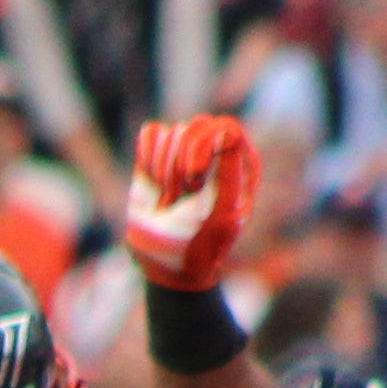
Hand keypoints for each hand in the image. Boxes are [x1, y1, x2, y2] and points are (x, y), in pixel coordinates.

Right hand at [124, 113, 259, 296]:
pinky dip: (146, 157)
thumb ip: (228, 174)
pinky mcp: (159, 154)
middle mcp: (215, 151)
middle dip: (180, 165)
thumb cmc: (198, 244)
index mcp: (240, 162)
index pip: (224, 128)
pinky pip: (151, 134)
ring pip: (172, 133)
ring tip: (168, 201)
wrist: (164, 261)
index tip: (193, 178)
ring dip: (162, 171)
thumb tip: (224, 132)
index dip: (203, 147)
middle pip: (196, 126)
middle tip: (179, 198)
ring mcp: (186, 151)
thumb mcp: (221, 217)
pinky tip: (152, 184)